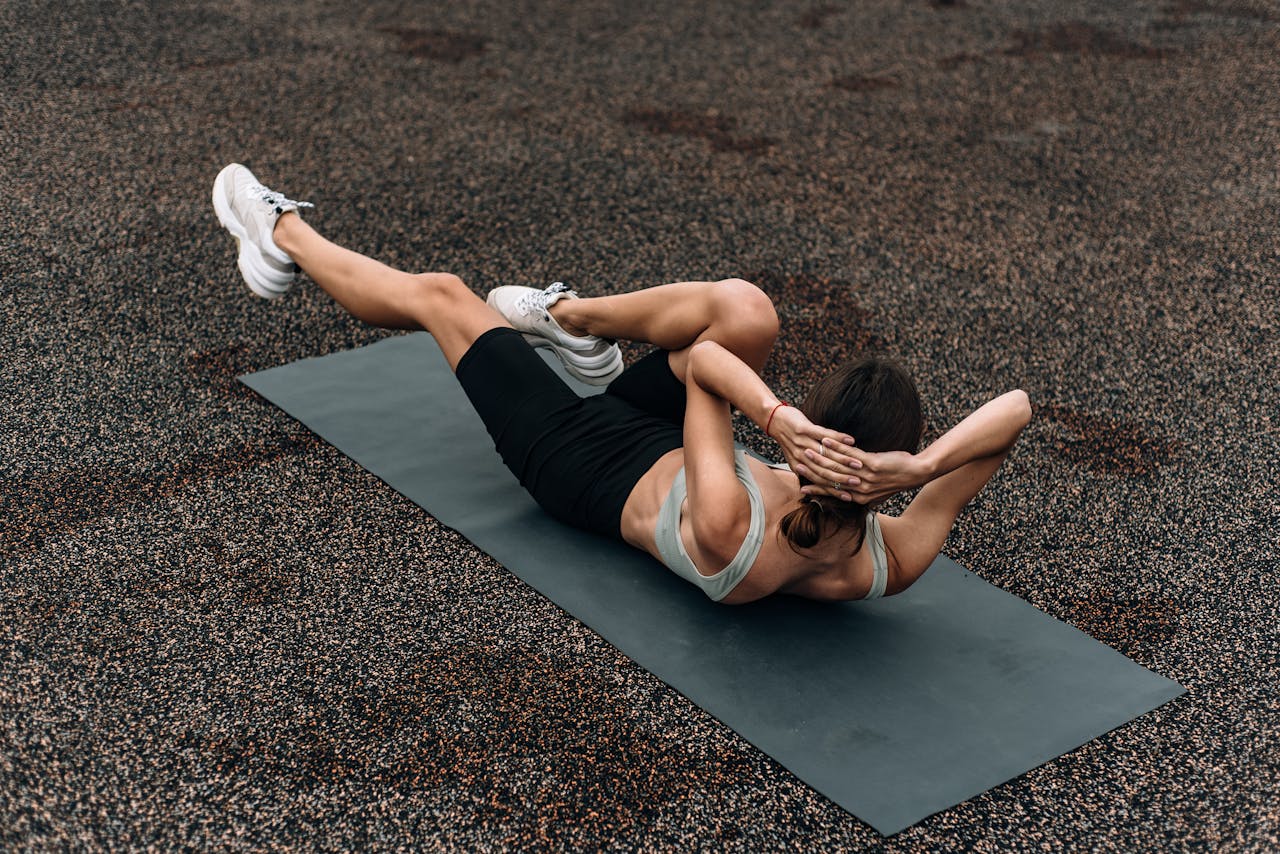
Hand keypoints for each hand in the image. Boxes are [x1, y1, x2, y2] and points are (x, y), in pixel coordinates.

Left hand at [768, 405, 860, 501]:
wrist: (774, 420)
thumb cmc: (789, 439)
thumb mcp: (795, 458)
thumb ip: (809, 469)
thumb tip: (825, 483)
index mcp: (799, 466)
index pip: (819, 481)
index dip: (835, 490)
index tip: (851, 496)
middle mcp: (800, 457)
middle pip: (824, 471)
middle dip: (843, 478)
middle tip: (859, 481)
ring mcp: (801, 442)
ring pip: (826, 455)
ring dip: (844, 459)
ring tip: (859, 463)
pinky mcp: (803, 429)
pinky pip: (824, 434)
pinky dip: (838, 438)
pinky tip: (850, 441)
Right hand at [811, 446, 927, 503]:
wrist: (916, 473)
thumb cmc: (895, 478)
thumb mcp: (876, 489)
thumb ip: (860, 490)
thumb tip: (846, 491)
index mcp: (860, 497)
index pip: (832, 492)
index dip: (816, 487)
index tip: (801, 485)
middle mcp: (860, 490)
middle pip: (831, 479)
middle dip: (813, 471)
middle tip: (798, 463)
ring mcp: (865, 477)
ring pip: (837, 466)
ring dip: (820, 457)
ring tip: (807, 449)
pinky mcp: (872, 464)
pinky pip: (850, 455)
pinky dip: (836, 447)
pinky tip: (826, 440)